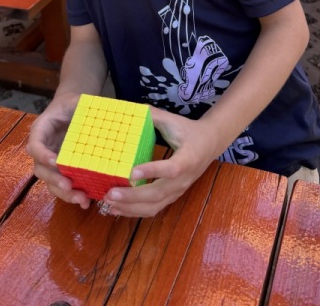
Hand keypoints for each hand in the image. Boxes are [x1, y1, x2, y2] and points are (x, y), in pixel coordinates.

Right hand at [26, 92, 91, 208]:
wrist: (72, 110)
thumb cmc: (72, 104)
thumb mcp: (76, 100)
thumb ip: (81, 104)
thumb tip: (100, 110)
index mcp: (41, 130)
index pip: (35, 144)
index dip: (42, 155)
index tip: (56, 161)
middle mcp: (43, 149)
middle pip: (41, 169)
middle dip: (54, 179)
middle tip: (68, 185)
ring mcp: (51, 162)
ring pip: (51, 182)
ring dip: (64, 193)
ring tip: (81, 199)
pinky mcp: (62, 171)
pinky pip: (63, 186)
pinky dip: (73, 195)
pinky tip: (87, 201)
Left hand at [102, 107, 219, 217]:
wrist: (210, 144)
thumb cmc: (189, 131)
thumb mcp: (173, 120)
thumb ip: (153, 115)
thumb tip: (133, 109)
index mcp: (187, 158)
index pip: (171, 169)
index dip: (152, 171)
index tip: (131, 172)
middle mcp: (183, 179)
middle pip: (158, 193)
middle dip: (132, 196)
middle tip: (110, 193)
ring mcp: (178, 190)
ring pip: (155, 206)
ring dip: (131, 207)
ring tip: (110, 203)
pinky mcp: (172, 196)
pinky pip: (154, 208)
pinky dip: (135, 211)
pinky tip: (118, 208)